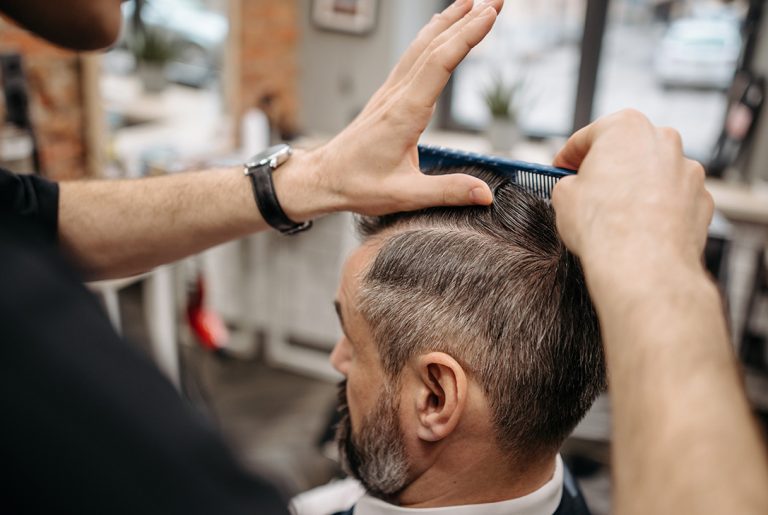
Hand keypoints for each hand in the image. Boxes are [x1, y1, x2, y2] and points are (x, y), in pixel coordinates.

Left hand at [311, 0, 501, 215]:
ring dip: (449, 21)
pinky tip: (438, 27)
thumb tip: (485, 194)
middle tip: (497, 0)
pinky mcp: (387, 96)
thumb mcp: (405, 194)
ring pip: (421, 46)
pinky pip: (412, 57)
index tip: (490, 15)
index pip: (440, 63)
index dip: (466, 36)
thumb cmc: (357, 185)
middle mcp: (396, 95)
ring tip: (473, 2)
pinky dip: (431, 36)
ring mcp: (390, 92)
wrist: (323, 178)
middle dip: (467, 19)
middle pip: (434, 46)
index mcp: (404, 114)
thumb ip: (447, 191)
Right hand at [551, 109, 713, 276]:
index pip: (588, 136)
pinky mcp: (701, 200)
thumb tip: (577, 189)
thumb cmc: (605, 227)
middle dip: (608, 168)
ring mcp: (687, 171)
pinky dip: (658, 208)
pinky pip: (673, 198)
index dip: (569, 156)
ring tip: (615, 215)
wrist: (642, 265)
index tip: (563, 169)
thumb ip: (571, 183)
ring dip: (635, 188)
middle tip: (589, 190)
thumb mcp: (563, 196)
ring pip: (654, 173)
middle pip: (627, 149)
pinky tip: (640, 227)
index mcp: (626, 128)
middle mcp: (663, 141)